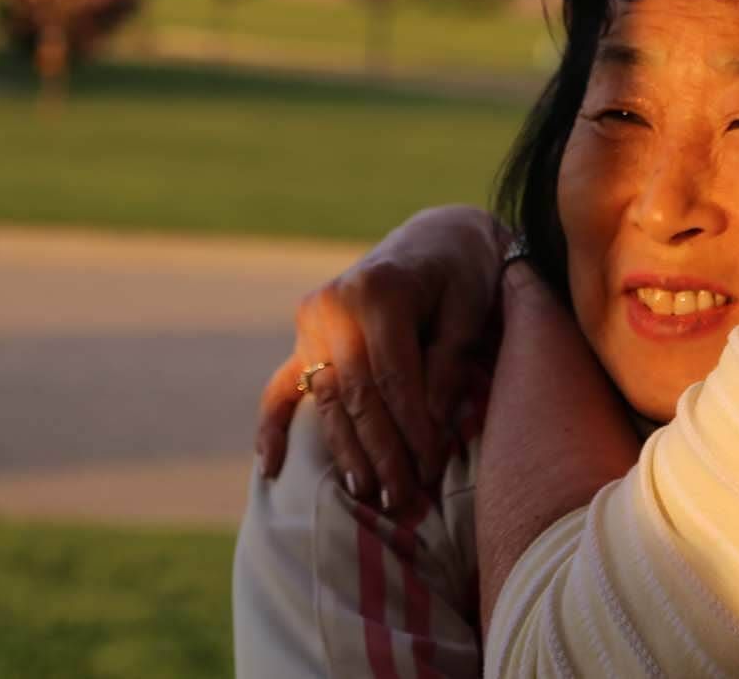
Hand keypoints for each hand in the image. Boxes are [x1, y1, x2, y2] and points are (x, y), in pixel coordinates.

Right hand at [254, 204, 509, 510]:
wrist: (436, 239)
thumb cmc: (461, 276)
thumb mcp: (467, 312)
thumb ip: (447, 367)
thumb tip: (432, 429)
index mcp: (378, 291)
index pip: (395, 380)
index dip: (414, 430)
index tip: (432, 471)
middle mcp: (335, 305)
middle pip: (358, 397)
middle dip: (382, 453)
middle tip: (404, 500)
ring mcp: (312, 322)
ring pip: (327, 400)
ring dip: (345, 452)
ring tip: (367, 496)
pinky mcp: (304, 336)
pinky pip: (281, 387)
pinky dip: (273, 427)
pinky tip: (270, 468)